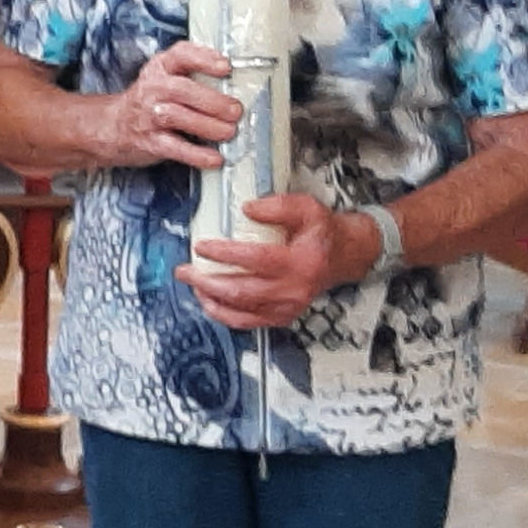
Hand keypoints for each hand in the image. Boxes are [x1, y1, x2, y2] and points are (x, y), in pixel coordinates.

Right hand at [88, 41, 240, 171]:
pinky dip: (196, 154)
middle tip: (235, 110)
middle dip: (212, 101)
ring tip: (228, 132)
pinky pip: (174, 148)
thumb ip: (194, 76)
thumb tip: (235, 87)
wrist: (113, 125)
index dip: (204, 59)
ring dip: (207, 126)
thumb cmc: (150, 100)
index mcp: (161, 67)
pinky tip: (214, 158)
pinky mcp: (149, 141)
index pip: (181, 55)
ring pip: (177, 117)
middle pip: (182, 90)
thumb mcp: (166, 78)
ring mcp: (149, 115)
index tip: (226, 67)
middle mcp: (153, 88)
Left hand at [181, 191, 356, 331]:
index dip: (225, 254)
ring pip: (242, 312)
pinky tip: (209, 301)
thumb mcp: (307, 208)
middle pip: (242, 291)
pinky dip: (224, 314)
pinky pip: (247, 322)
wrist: (343, 257)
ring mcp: (288, 308)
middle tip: (184, 270)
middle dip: (207, 282)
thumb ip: (278, 205)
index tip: (201, 246)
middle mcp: (294, 290)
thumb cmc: (322, 232)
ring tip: (192, 285)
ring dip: (211, 300)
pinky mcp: (282, 317)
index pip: (256, 259)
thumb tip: (246, 209)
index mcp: (300, 262)